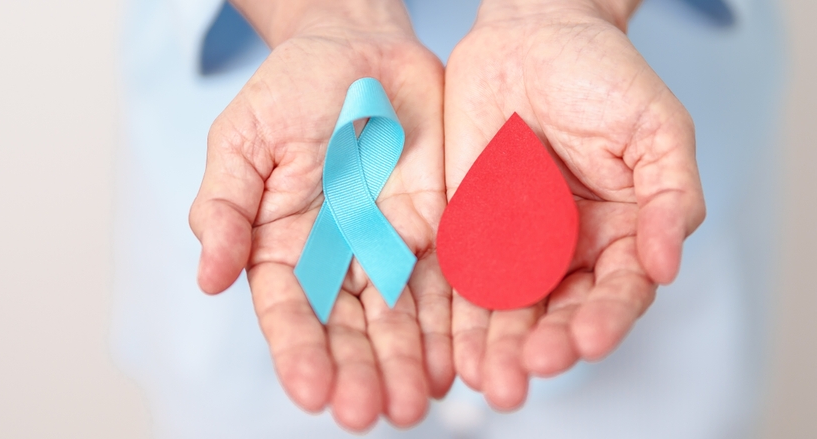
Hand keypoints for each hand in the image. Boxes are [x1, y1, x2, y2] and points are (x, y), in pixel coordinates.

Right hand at [188, 0, 452, 430]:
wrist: (362, 49)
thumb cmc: (293, 87)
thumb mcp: (243, 138)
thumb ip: (226, 207)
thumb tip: (209, 278)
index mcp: (283, 246)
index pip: (288, 311)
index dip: (298, 352)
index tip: (311, 392)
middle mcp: (337, 260)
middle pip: (348, 330)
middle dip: (358, 373)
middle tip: (368, 413)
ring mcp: (390, 250)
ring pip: (401, 320)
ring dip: (406, 366)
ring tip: (414, 405)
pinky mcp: (440, 232)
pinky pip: (451, 285)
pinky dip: (454, 326)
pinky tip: (458, 362)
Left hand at [444, 0, 705, 409]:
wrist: (529, 36)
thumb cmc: (601, 74)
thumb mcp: (656, 129)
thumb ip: (672, 197)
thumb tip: (668, 266)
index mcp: (622, 233)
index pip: (617, 292)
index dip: (604, 319)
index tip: (588, 341)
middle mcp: (568, 249)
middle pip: (558, 312)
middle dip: (545, 346)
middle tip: (529, 370)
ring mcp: (515, 243)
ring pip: (507, 308)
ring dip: (497, 346)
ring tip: (489, 376)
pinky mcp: (467, 229)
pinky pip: (459, 276)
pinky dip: (453, 312)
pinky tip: (448, 342)